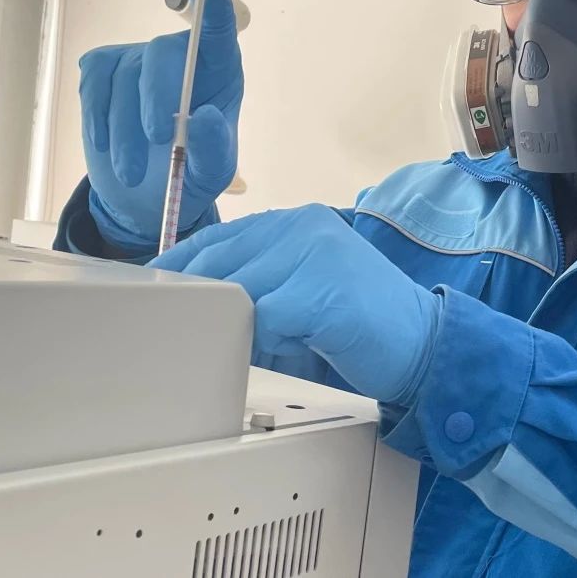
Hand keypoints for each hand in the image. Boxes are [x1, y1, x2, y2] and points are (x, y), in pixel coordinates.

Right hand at [79, 0, 242, 248]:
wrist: (146, 196)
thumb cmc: (189, 173)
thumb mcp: (212, 170)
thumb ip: (213, 146)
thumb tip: (203, 116)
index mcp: (220, 68)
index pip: (217, 17)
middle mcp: (182, 55)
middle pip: (165, 52)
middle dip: (158, 97)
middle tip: (158, 139)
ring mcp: (138, 59)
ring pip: (126, 77)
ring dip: (125, 127)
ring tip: (135, 166)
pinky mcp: (102, 71)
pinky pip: (94, 85)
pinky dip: (99, 119)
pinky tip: (108, 144)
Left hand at [149, 205, 442, 403]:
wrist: (424, 347)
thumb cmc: (359, 328)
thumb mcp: (299, 294)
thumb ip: (256, 285)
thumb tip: (190, 307)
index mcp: (296, 222)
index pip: (214, 239)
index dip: (178, 271)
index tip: (152, 299)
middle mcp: (303, 226)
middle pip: (216, 264)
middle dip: (196, 305)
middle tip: (175, 338)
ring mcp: (314, 254)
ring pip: (235, 292)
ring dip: (231, 328)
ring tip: (245, 350)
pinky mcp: (321, 291)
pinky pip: (262, 320)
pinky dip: (260, 344)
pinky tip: (278, 355)